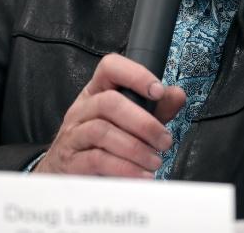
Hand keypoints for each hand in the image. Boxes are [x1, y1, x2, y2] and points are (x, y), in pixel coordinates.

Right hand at [33, 54, 184, 176]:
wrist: (66, 173)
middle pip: (109, 103)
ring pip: (102, 132)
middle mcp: (82, 109)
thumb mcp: (131, 123)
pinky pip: (96, 160)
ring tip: (155, 161)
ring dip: (136, 148)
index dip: (135, 75)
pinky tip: (141, 175)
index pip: (110, 67)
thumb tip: (177, 94)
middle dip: (143, 123)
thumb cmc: (102, 143)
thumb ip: (156, 109)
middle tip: (164, 141)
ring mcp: (73, 134)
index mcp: (96, 92)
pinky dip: (124, 168)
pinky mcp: (71, 161)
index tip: (158, 92)